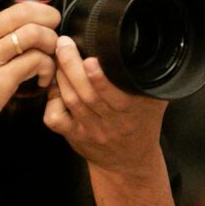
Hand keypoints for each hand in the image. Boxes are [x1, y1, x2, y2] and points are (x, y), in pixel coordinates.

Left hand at [42, 35, 166, 173]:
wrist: (129, 162)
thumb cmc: (141, 124)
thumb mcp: (154, 101)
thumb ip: (150, 76)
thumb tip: (146, 46)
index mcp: (131, 111)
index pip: (114, 94)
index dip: (100, 78)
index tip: (91, 60)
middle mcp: (110, 121)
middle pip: (86, 94)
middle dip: (72, 66)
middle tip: (64, 44)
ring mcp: (90, 129)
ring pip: (70, 100)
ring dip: (61, 75)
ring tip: (58, 54)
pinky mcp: (73, 135)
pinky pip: (55, 118)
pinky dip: (50, 99)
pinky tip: (54, 83)